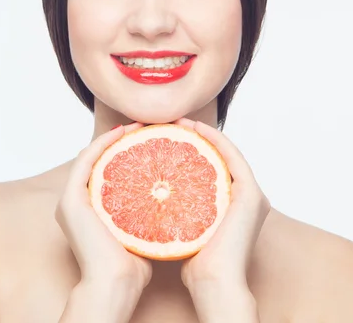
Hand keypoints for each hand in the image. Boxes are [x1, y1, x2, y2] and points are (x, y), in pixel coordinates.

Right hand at [55, 123, 152, 301]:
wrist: (115, 284)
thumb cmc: (131, 264)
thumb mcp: (141, 230)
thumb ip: (146, 212)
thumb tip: (173, 194)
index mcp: (89, 209)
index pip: (107, 170)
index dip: (125, 151)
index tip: (150, 139)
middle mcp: (76, 201)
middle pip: (99, 160)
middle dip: (121, 140)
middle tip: (145, 127)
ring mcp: (70, 199)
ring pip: (91, 155)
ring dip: (113, 137)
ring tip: (137, 125)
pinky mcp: (71, 198)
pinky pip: (86, 160)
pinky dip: (103, 143)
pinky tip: (122, 132)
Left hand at [174, 118, 270, 315]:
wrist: (214, 284)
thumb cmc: (197, 265)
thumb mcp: (186, 229)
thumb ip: (181, 210)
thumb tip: (153, 195)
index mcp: (235, 205)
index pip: (213, 168)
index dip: (194, 149)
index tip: (169, 137)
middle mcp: (247, 197)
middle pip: (221, 157)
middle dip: (198, 138)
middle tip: (174, 124)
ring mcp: (252, 194)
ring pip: (227, 152)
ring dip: (205, 133)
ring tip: (182, 121)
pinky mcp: (251, 193)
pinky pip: (231, 156)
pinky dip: (215, 139)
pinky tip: (196, 128)